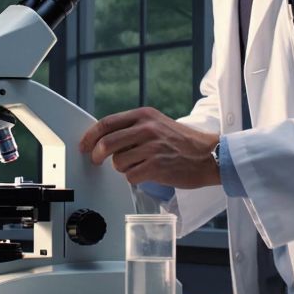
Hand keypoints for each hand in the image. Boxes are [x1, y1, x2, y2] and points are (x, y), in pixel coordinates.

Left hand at [80, 106, 221, 188]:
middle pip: (106, 143)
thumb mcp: (158, 123)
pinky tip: (147, 174)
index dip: (90, 136)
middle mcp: (146, 129)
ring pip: (118, 162)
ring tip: (138, 165)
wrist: (210, 155)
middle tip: (96, 161)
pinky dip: (134, 178)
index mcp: (144, 115)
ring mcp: (151, 148)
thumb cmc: (183, 142)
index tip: (84, 145)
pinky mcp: (156, 167)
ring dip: (123, 168)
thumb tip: (104, 137)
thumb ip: (133, 127)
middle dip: (96, 155)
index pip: (106, 123)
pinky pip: (130, 176)